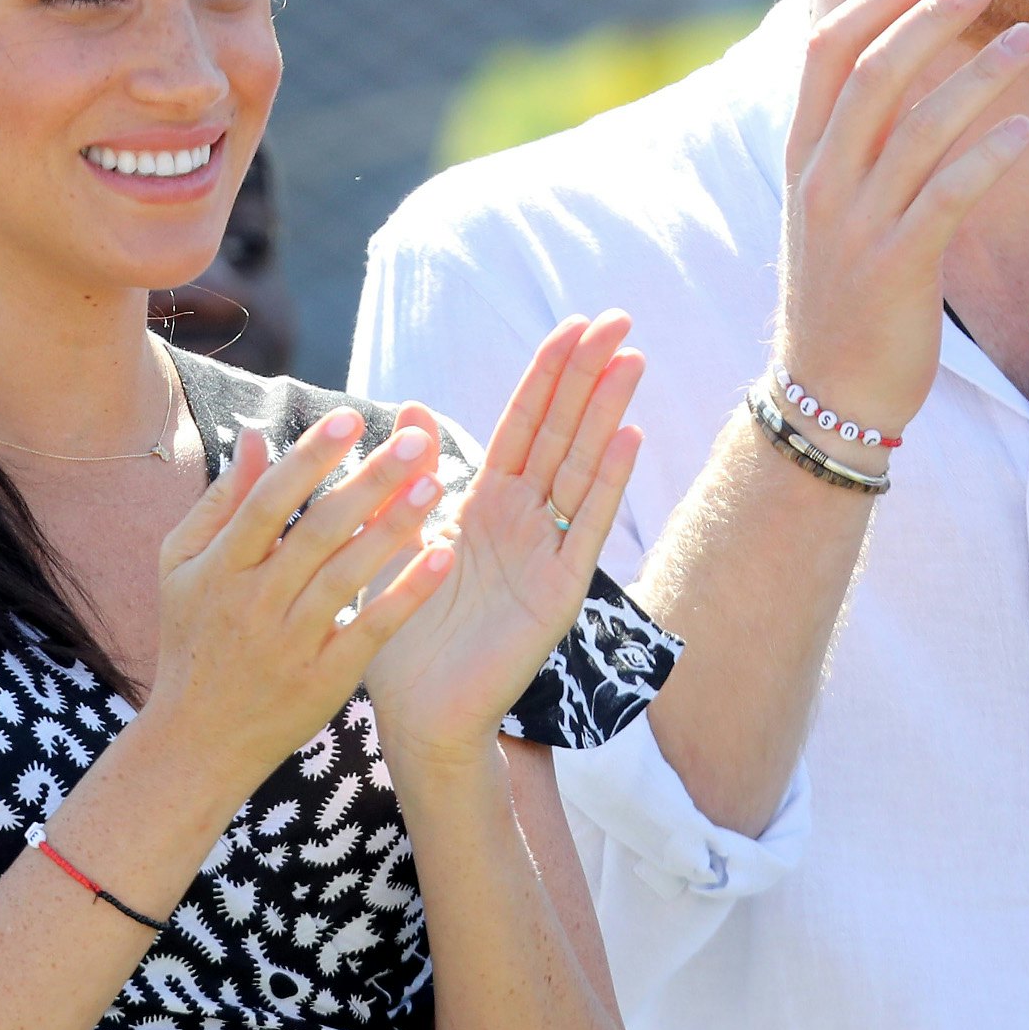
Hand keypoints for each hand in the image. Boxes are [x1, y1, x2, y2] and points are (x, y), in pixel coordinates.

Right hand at [148, 407, 450, 790]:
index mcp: (220, 567)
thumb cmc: (192, 637)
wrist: (197, 741)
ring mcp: (292, 643)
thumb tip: (254, 434)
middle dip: (369, 481)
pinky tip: (442, 557)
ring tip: (434, 485)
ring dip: (393, 529)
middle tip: (417, 441)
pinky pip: (372, 629)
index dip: (310, 458)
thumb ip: (221, 501)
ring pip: (348, 576)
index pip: (269, 501)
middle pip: (319, 532)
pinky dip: (407, 593)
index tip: (351, 418)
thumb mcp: (181, 566)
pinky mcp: (326, 679)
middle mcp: (255, 601)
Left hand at [362, 314, 645, 769]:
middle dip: (587, 376)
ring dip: (605, 413)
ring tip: (630, 359)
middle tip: (618, 318)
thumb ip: (410, 476)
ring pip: (579, 468)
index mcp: (485, 505)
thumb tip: (408, 408)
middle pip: (561, 433)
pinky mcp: (558, 593)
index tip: (573, 324)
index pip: (522, 425)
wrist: (416, 711)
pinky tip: (626, 437)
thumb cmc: (405, 632)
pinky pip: (584, 528)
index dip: (547, 375)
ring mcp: (547, 554)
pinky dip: (605, 483)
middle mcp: (523, 522)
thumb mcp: (397, 538)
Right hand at [777, 0, 1028, 445]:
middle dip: (930, 16)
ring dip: (977, 74)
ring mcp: (855, 225)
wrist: (827, 395)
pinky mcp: (897, 269)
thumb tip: (896, 74)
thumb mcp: (830, 209)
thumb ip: (857, 144)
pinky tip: (1026, 128)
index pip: (826, 52)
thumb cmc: (844, 296)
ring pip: (918, 127)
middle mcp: (821, 183)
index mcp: (803, 159)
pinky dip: (987, 154)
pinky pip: (947, 195)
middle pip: (873, 72)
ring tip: (1028, 41)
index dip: (878, 0)